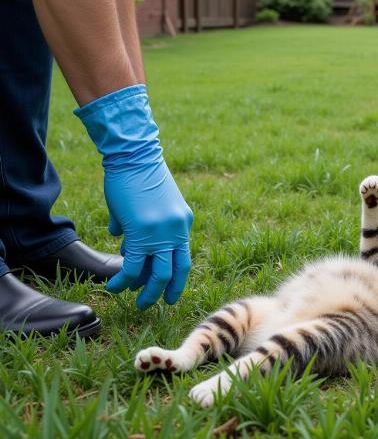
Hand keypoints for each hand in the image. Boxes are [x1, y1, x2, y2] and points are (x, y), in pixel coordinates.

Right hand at [75, 85, 192, 308]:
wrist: (134, 155)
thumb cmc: (138, 174)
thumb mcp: (149, 201)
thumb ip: (138, 222)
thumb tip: (119, 236)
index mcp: (183, 221)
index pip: (183, 256)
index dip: (175, 275)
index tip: (168, 287)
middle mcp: (178, 230)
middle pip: (177, 270)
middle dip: (167, 291)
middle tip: (157, 303)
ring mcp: (162, 233)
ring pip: (158, 275)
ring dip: (147, 293)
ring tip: (137, 303)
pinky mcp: (142, 233)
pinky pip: (133, 266)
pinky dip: (124, 280)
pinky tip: (114, 287)